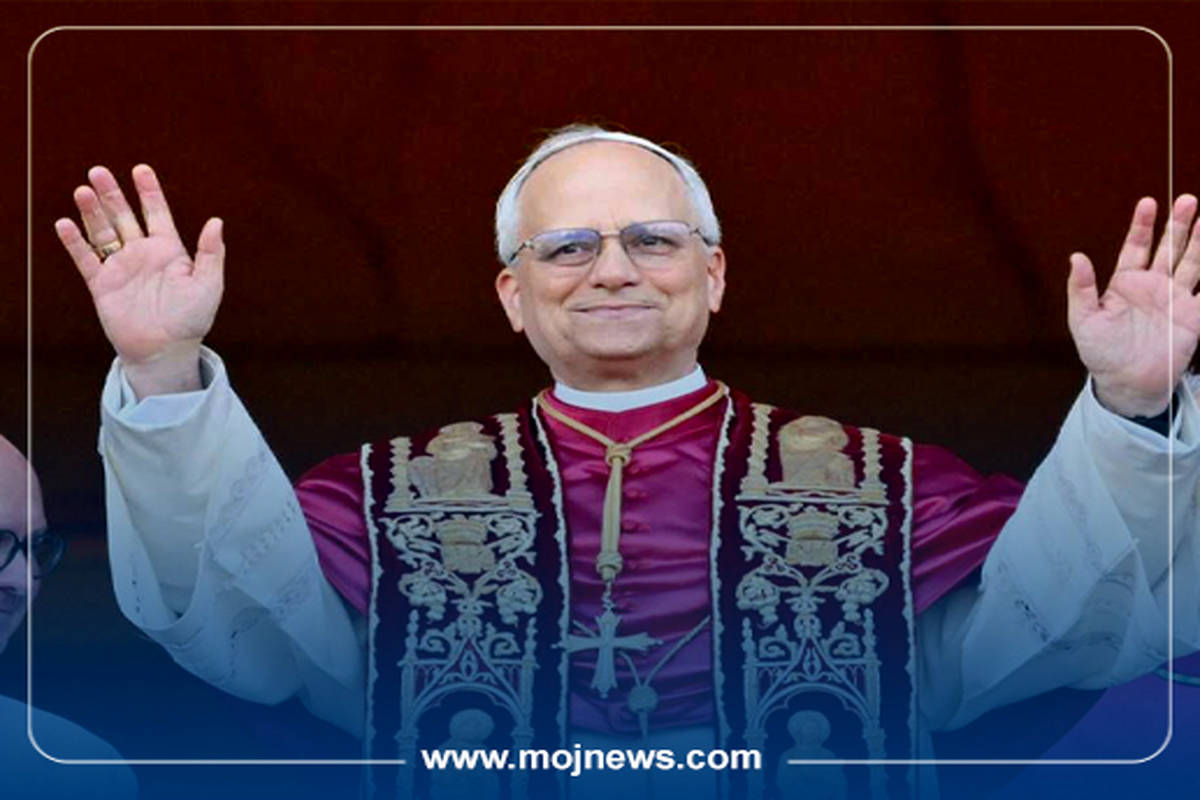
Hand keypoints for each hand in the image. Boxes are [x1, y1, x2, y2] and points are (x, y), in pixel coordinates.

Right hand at [55, 165, 223, 397]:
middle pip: (124, 216)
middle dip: (112, 194)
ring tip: (82, 190)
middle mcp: (143, 254)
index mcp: (169, 251)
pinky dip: (75, 242)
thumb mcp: (208, 285)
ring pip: (103, 232)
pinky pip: (85, 259)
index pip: (157, 213)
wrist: (165, 350)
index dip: (149, 192)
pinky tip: (65, 223)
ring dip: (92, 212)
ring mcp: (121, 268)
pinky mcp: (102, 285)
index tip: (141, 169)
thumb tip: (216, 221)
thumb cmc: (191, 319)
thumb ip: (211, 253)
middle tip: (99, 171)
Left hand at [1067, 194, 1199, 417]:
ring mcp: (1175, 298)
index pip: (1135, 247)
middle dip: (1178, 224)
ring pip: (1191, 262)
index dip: (1141, 225)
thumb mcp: (1083, 320)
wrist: (1127, 383)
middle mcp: (1152, 286)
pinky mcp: (1193, 315)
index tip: (1147, 203)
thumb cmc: (1101, 353)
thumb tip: (1075, 257)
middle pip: (1168, 248)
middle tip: (1187, 199)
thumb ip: (1081, 289)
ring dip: (1199, 240)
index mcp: (1125, 283)